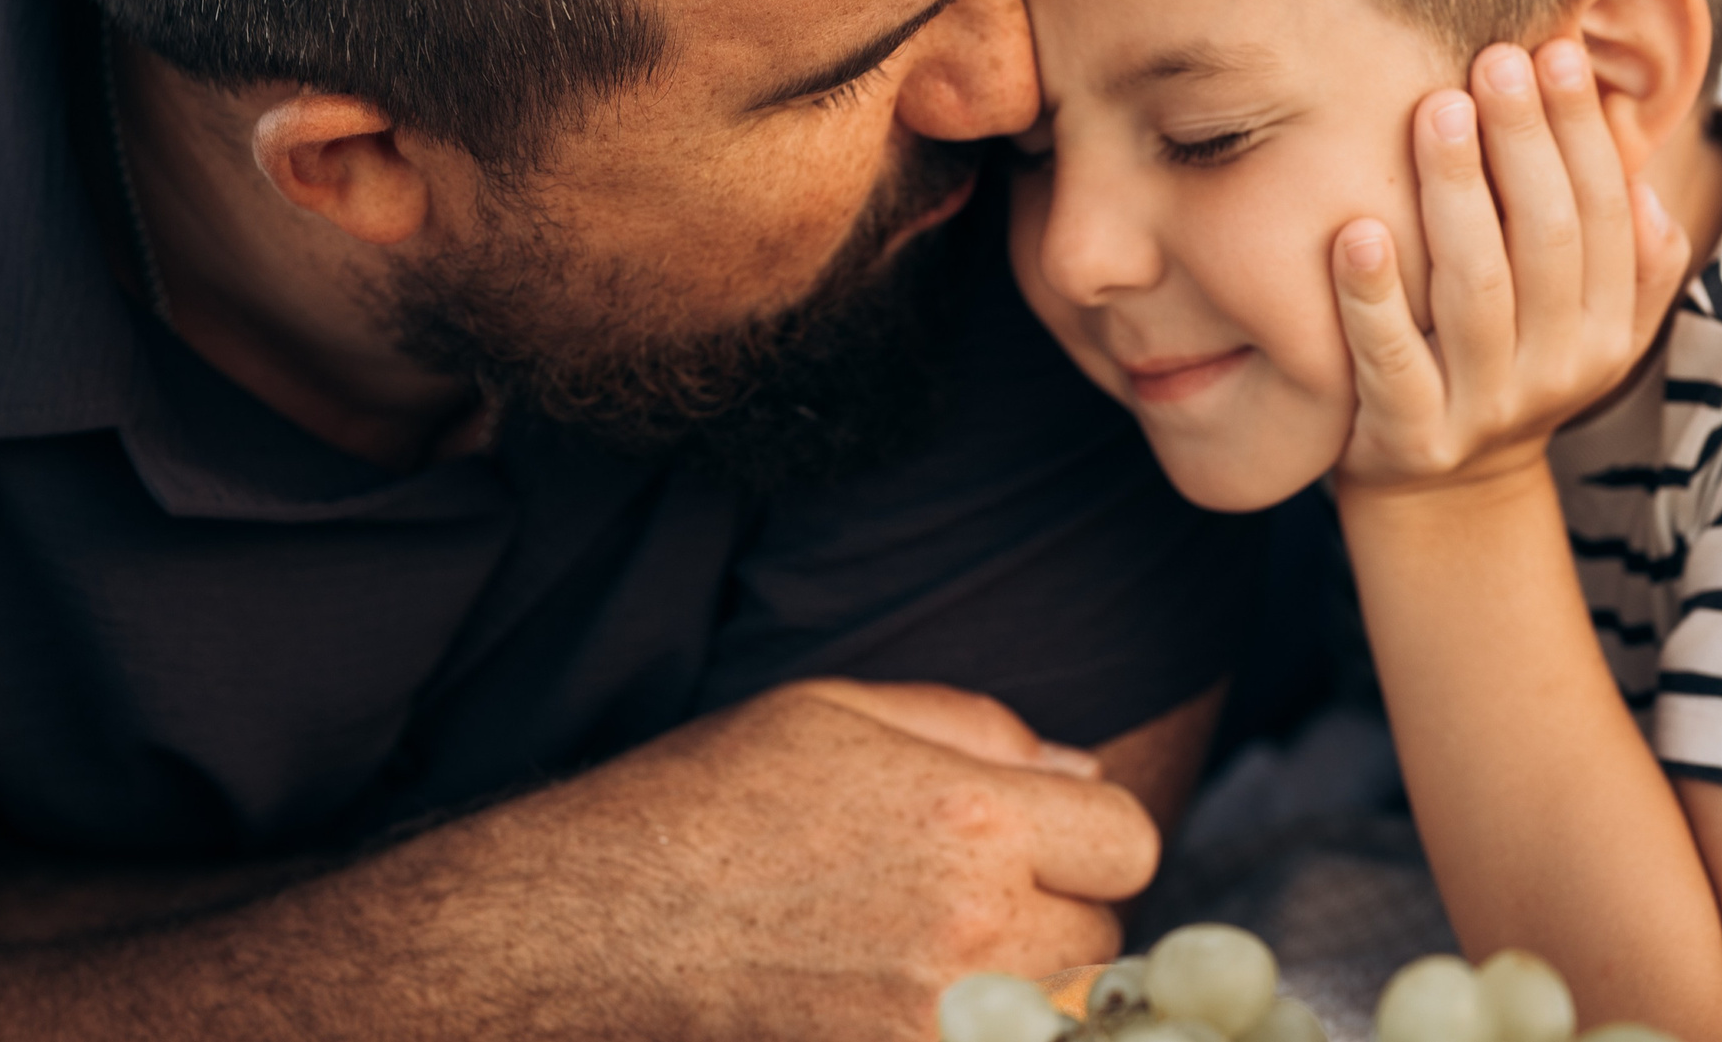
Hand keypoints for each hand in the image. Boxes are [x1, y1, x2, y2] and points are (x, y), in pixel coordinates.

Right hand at [504, 679, 1160, 1039]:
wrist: (594, 926)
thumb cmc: (706, 804)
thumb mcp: (835, 712)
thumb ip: (979, 728)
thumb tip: (1079, 772)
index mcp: (969, 815)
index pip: (1128, 841)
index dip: (1088, 839)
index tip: (1041, 846)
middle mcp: (971, 927)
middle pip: (1102, 944)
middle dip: (1055, 923)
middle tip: (975, 912)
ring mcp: (935, 1023)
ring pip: (1061, 1023)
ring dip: (1027, 1000)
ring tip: (938, 967)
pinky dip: (970, 1033)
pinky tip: (906, 1008)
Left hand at [1330, 39, 1689, 493]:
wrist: (1444, 497)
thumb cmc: (1504, 368)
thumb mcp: (1580, 324)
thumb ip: (1623, 259)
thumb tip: (1642, 178)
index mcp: (1607, 329)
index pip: (1603, 212)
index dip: (1581, 130)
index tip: (1553, 50)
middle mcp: (1559, 368)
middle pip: (1547, 239)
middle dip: (1524, 142)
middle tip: (1493, 60)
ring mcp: (1484, 406)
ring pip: (1477, 289)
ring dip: (1456, 193)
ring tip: (1435, 112)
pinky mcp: (1410, 437)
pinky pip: (1391, 360)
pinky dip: (1373, 296)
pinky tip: (1354, 230)